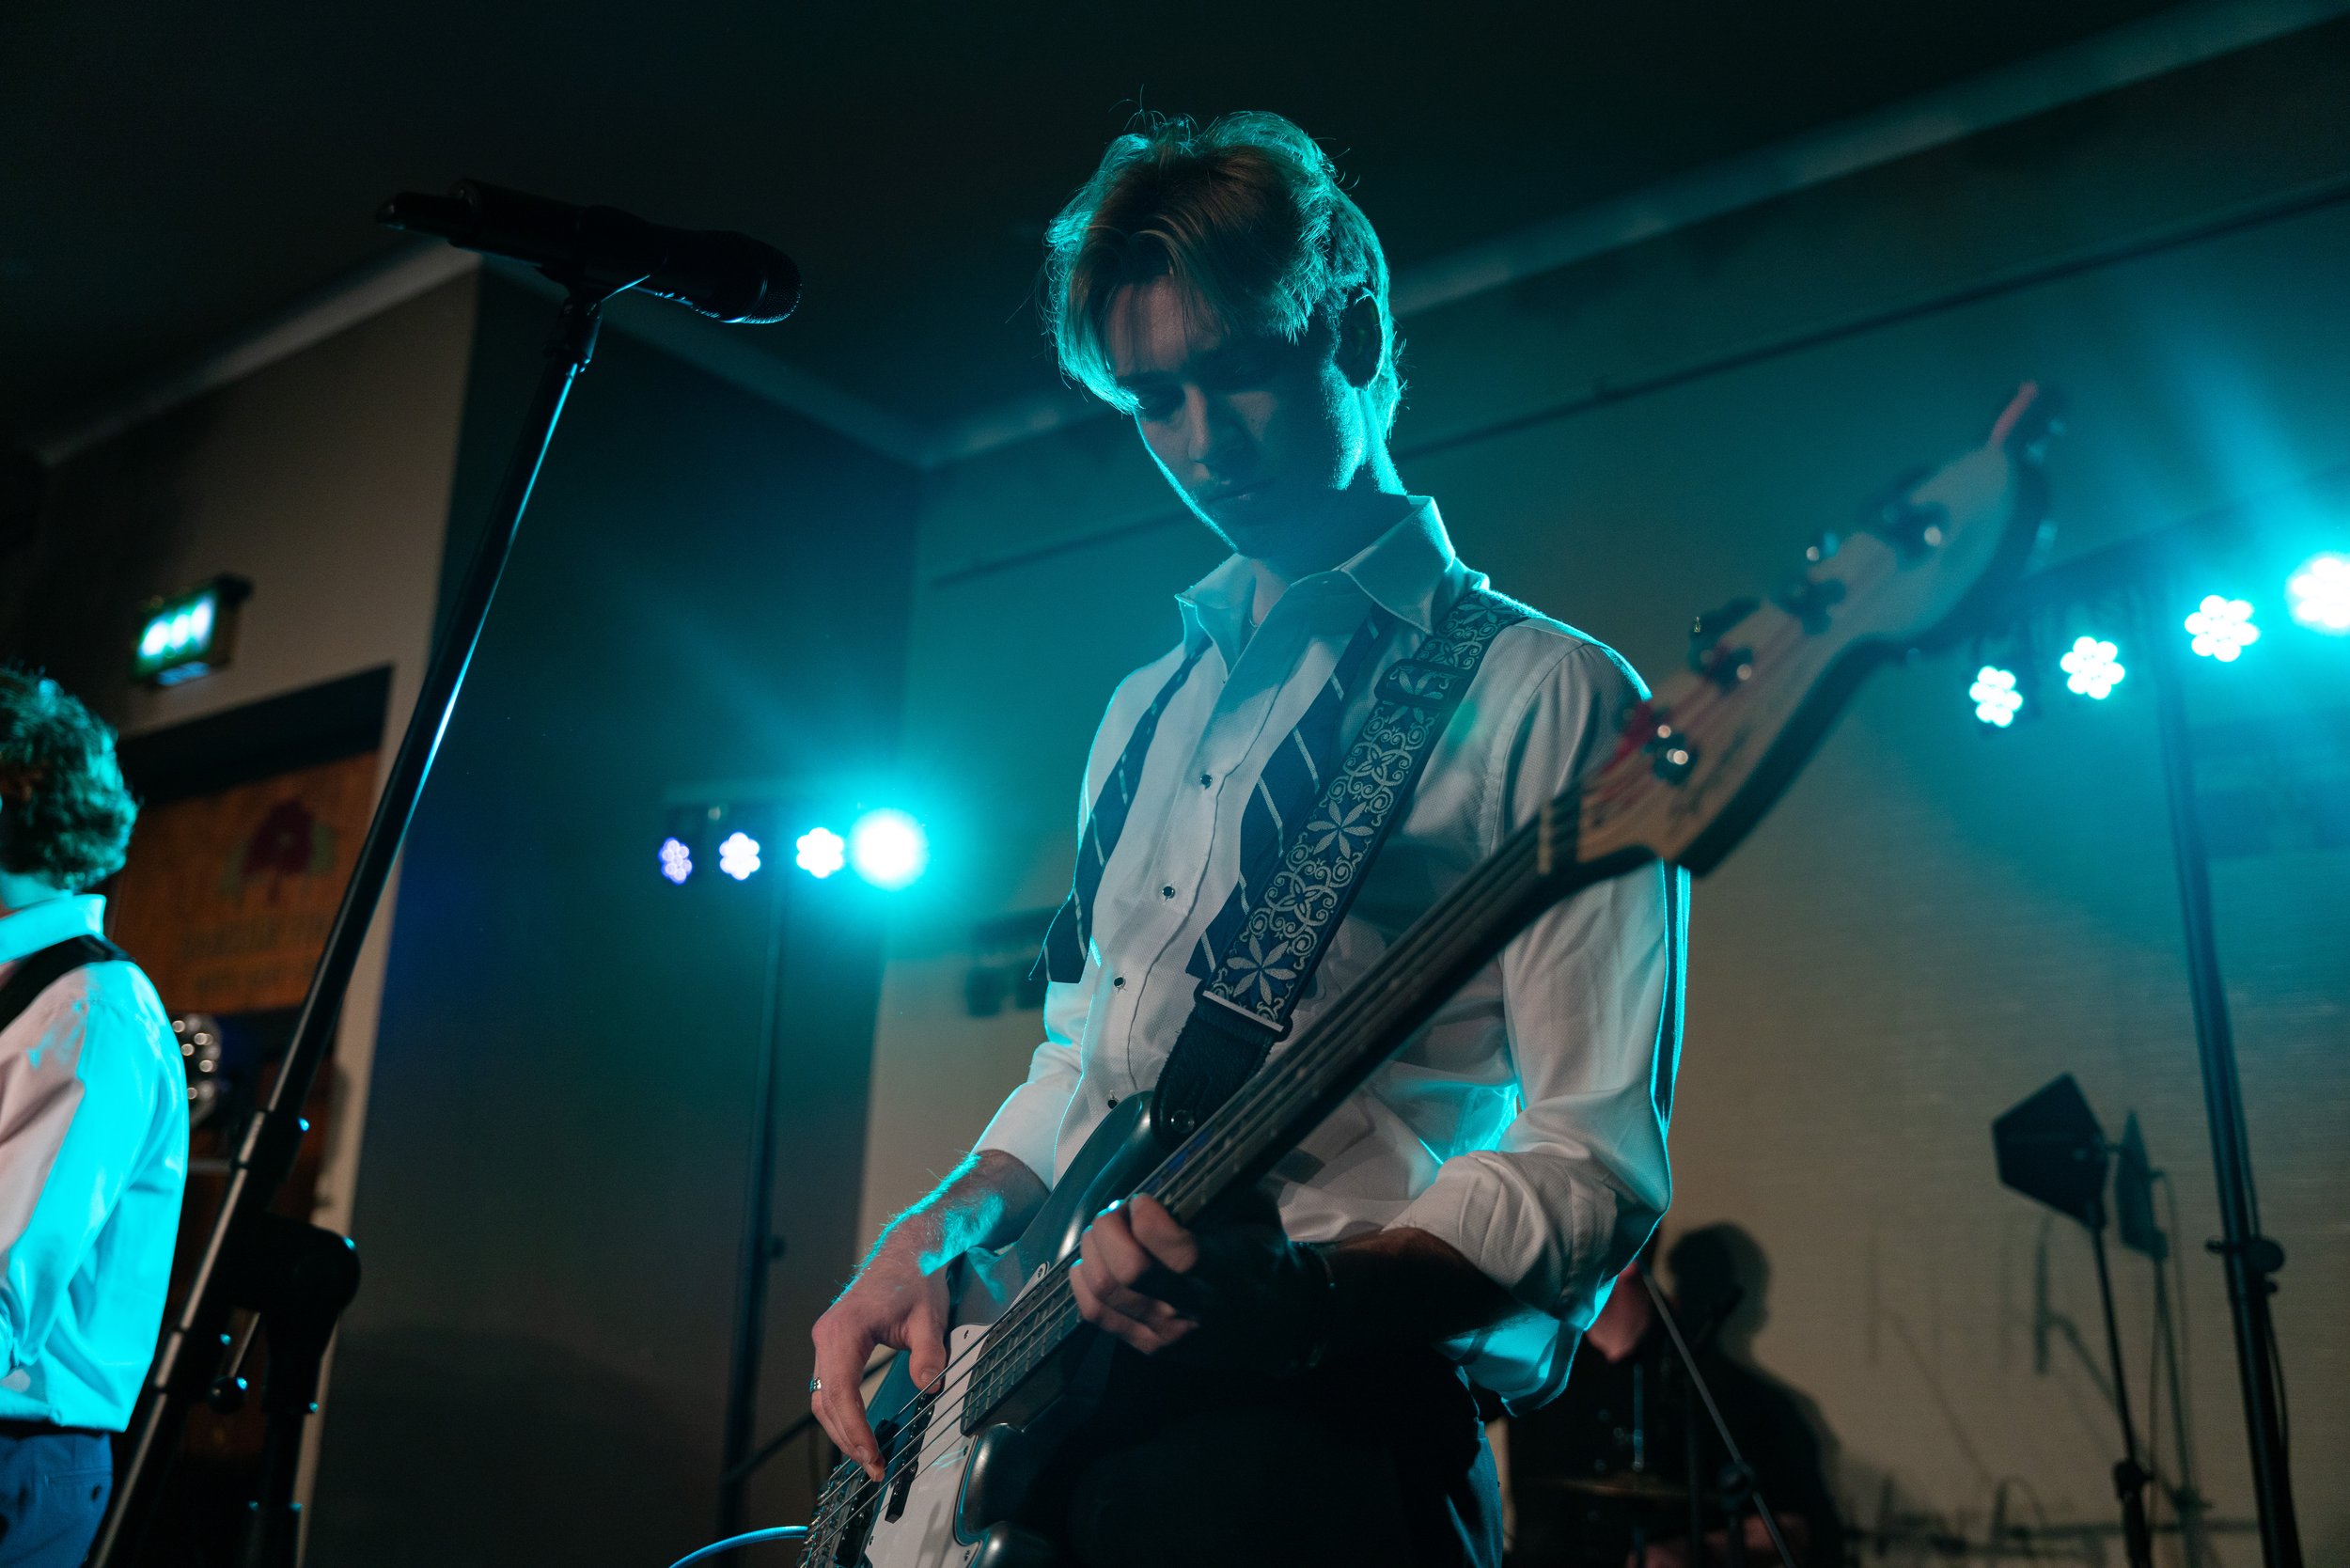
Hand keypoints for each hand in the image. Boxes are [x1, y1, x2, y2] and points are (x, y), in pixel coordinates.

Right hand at [809, 1237, 949, 1480]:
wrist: (908, 1250)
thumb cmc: (916, 1279)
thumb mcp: (929, 1318)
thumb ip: (929, 1354)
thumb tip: (930, 1387)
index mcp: (844, 1330)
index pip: (842, 1392)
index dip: (856, 1429)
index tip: (874, 1455)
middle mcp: (826, 1336)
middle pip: (826, 1401)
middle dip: (848, 1439)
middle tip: (875, 1468)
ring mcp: (826, 1340)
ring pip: (822, 1397)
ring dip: (841, 1430)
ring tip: (868, 1457)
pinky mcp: (833, 1343)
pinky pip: (829, 1386)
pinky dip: (840, 1412)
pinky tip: (858, 1431)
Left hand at [1069, 1194, 1331, 1371]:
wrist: (1276, 1324)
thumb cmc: (1263, 1260)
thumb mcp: (1261, 1216)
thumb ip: (1227, 1189)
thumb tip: (1187, 1157)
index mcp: (1229, 1270)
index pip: (1180, 1253)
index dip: (1149, 1220)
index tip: (1144, 1199)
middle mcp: (1196, 1308)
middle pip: (1129, 1273)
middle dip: (1110, 1230)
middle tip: (1117, 1211)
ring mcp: (1168, 1332)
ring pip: (1105, 1290)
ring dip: (1094, 1250)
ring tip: (1105, 1232)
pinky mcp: (1148, 1347)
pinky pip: (1096, 1314)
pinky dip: (1084, 1280)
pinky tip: (1093, 1260)